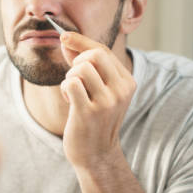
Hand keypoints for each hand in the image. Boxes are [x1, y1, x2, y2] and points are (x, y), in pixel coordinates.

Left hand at [59, 32, 135, 168]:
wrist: (96, 155)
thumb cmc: (94, 119)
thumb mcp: (97, 89)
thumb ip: (84, 63)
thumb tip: (66, 40)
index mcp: (127, 82)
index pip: (103, 50)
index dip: (81, 41)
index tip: (64, 37)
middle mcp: (121, 90)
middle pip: (95, 54)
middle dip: (77, 61)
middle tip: (74, 79)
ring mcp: (107, 102)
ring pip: (81, 68)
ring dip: (70, 77)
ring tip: (73, 93)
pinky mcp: (89, 112)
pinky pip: (71, 83)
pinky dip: (65, 88)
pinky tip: (70, 101)